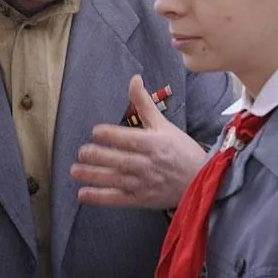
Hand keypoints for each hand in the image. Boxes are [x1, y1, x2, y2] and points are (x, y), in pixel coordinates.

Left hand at [70, 74, 205, 208]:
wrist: (202, 181)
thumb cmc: (180, 149)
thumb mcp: (163, 124)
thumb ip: (144, 103)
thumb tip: (134, 78)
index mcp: (153, 144)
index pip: (129, 139)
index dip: (111, 135)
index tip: (95, 131)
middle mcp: (147, 164)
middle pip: (119, 160)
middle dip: (98, 156)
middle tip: (81, 152)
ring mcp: (143, 184)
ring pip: (115, 179)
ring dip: (93, 176)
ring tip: (74, 170)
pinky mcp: (141, 199)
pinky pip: (118, 199)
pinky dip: (100, 198)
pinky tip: (82, 194)